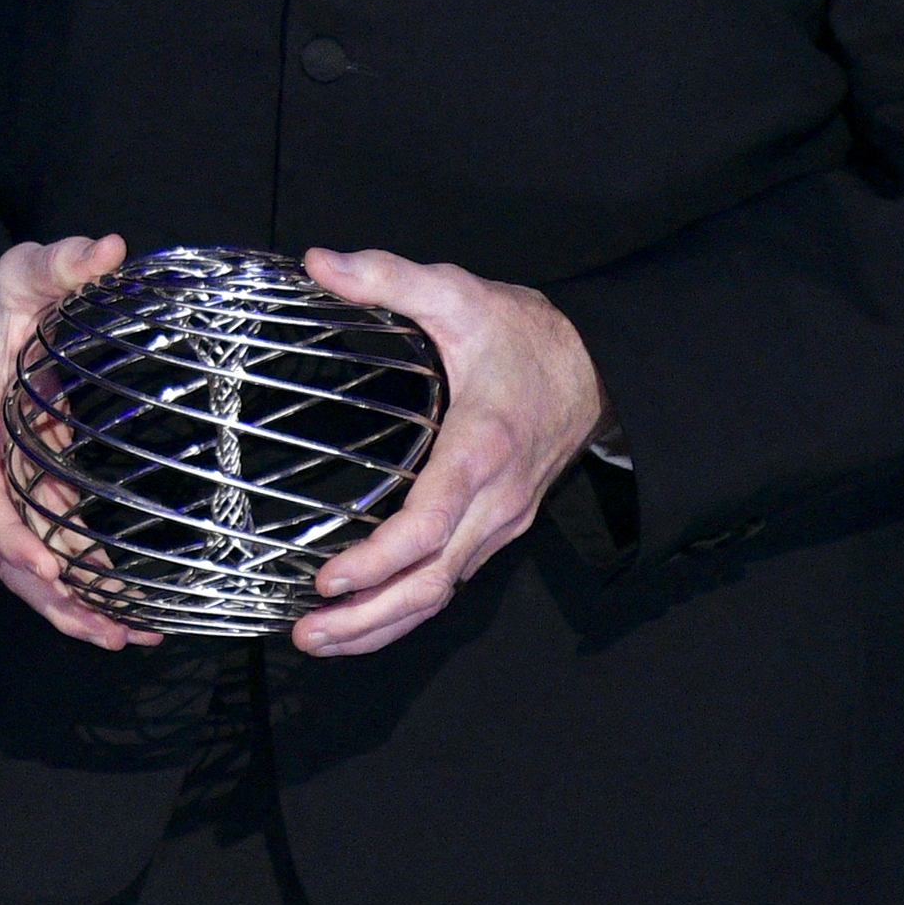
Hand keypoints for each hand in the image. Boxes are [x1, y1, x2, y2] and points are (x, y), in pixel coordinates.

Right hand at [0, 234, 158, 651]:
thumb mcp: (20, 272)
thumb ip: (59, 262)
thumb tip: (107, 248)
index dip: (13, 534)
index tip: (50, 566)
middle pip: (8, 549)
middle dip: (55, 597)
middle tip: (112, 630)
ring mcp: (11, 483)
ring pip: (30, 560)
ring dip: (75, 604)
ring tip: (131, 636)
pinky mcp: (35, 489)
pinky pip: (53, 545)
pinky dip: (84, 580)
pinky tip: (128, 608)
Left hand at [289, 248, 604, 656]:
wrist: (596, 366)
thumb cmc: (520, 333)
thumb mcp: (457, 292)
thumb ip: (388, 277)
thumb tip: (319, 263)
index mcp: (483, 446)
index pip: (432, 520)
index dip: (381, 558)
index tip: (330, 578)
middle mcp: (496, 498)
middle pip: (434, 578)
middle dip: (370, 615)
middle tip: (307, 633)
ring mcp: (501, 521)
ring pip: (443, 591)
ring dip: (383, 625)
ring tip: (318, 641)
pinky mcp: (497, 528)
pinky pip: (450, 580)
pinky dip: (406, 610)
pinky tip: (361, 622)